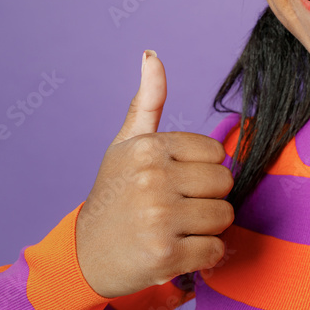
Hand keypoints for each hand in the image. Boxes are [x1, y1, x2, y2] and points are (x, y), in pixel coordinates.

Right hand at [75, 50, 234, 297]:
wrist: (84, 256)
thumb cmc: (114, 195)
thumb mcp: (125, 144)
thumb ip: (147, 101)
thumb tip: (151, 54)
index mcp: (147, 148)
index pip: (215, 153)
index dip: (201, 170)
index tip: (174, 181)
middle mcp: (152, 179)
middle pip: (225, 183)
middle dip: (208, 199)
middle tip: (176, 208)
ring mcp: (158, 218)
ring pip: (224, 216)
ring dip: (207, 228)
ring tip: (175, 228)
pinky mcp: (165, 256)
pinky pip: (216, 250)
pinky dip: (204, 256)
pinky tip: (176, 251)